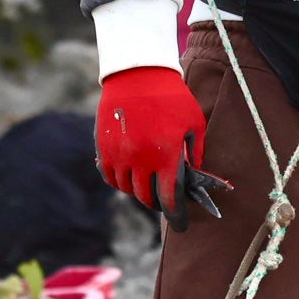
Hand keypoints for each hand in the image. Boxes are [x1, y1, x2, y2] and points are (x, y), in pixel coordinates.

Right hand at [95, 65, 207, 216]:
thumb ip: (195, 153)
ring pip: (126, 188)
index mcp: (166, 156)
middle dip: (156, 202)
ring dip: (137, 191)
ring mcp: (118, 155)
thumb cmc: (171, 98)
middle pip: (145, 197)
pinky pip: (109, 175)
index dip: (176, 215)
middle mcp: (140, 160)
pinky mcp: (103, 147)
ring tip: (146, 184)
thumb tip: (194, 174)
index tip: (181, 224)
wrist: (138, 74)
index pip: (169, 198)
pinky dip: (119, 180)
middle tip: (163, 200)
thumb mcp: (194, 124)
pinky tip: (129, 174)